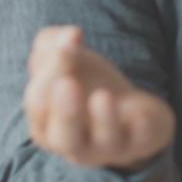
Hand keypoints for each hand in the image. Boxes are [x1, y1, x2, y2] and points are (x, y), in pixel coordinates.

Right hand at [24, 26, 174, 170]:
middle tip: (67, 84)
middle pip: (65, 138)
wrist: (132, 109)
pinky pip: (143, 140)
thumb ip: (53, 42)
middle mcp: (76, 143)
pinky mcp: (143, 140)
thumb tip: (71, 35)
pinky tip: (141, 114)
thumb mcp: (66, 59)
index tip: (67, 46)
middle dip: (65, 113)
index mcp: (48, 125)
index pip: (39, 106)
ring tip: (103, 96)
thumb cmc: (89, 85)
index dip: (47, 76)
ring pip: (104, 141)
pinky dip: (142, 129)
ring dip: (104, 119)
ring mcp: (111, 146)